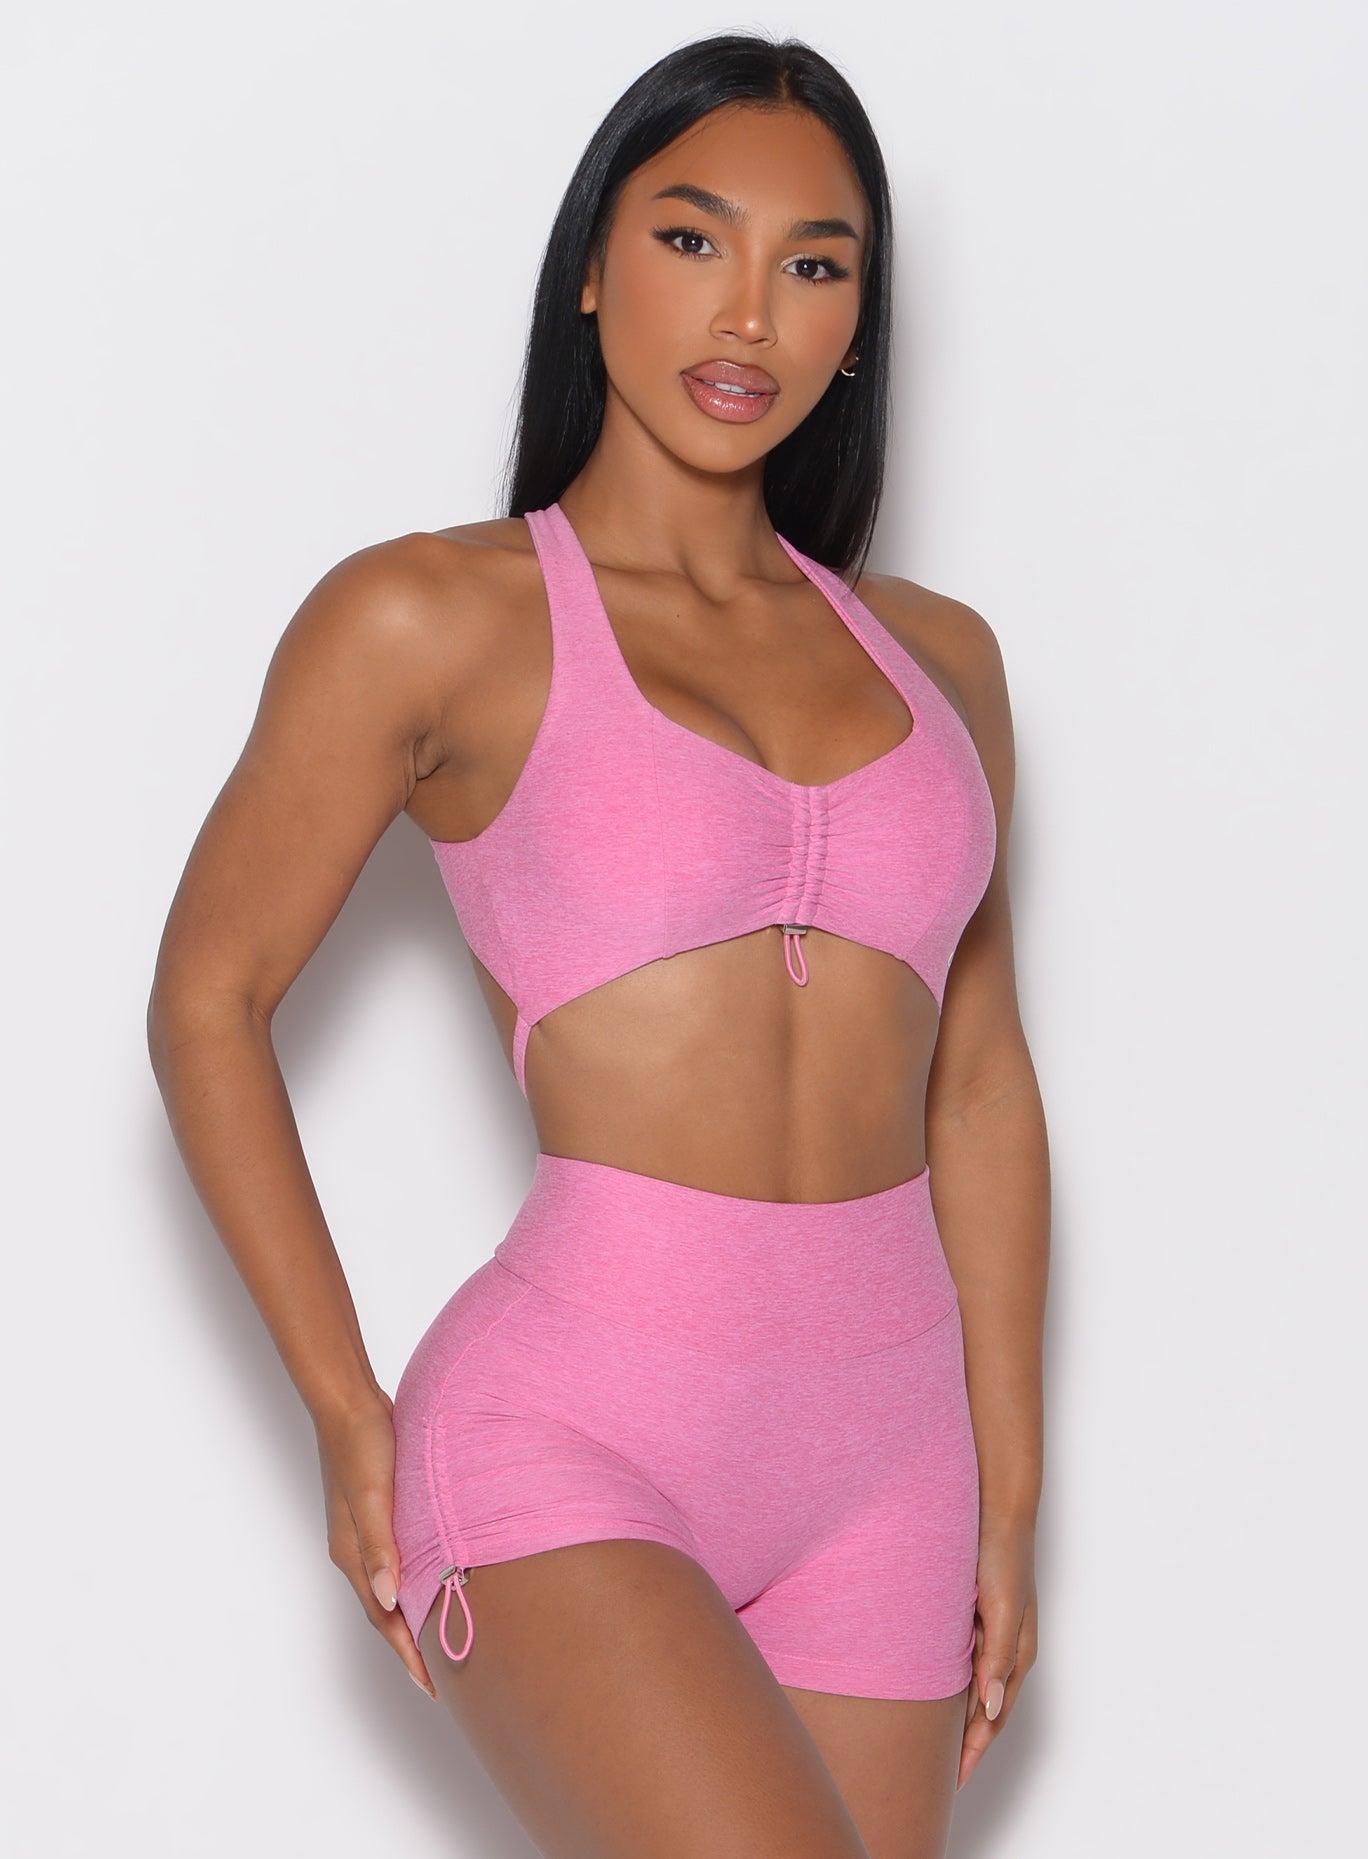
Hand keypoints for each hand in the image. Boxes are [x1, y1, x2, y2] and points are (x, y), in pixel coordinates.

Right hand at [314, 1392, 436, 1699]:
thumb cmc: (362, 1445)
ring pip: (394, 1585)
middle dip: (412, 1645)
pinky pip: (399, 1559)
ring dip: (415, 1613)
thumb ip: (381, 1546)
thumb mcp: (374, 1496)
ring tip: (445, 1635)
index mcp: (353, 1554)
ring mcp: (367, 1532)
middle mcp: (358, 1550)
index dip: (409, 1653)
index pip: (385, 1619)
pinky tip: (436, 1578)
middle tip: (445, 1674)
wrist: (349, 1403)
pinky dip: (417, 1578)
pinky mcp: (381, 1512)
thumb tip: (389, 1599)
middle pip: (387, 1610)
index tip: (433, 1686)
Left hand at [958, 1519, 1036, 1790]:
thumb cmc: (1003, 1556)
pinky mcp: (972, 1616)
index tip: (954, 1778)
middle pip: (983, 1710)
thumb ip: (998, 1658)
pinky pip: (960, 1662)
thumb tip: (990, 1709)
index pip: (994, 1717)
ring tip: (933, 1744)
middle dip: (966, 1743)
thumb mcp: (1004, 1609)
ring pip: (970, 1688)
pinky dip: (949, 1685)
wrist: (993, 1508)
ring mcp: (988, 1633)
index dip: (975, 1749)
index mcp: (1017, 1654)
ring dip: (957, 1716)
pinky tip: (928, 1692)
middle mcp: (1004, 1649)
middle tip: (940, 1774)